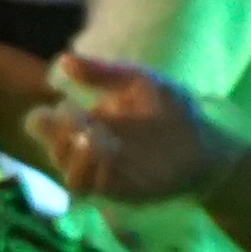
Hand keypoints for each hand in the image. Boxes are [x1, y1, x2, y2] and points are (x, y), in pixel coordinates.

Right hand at [27, 53, 219, 208]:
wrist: (206, 146)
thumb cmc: (174, 112)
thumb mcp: (139, 82)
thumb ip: (103, 73)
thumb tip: (63, 61)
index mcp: (90, 121)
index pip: (51, 124)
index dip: (44, 121)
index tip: (52, 110)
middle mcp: (89, 148)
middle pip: (54, 148)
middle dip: (55, 136)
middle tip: (73, 121)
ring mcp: (101, 172)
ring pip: (67, 171)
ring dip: (71, 155)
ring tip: (90, 137)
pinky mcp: (115, 190)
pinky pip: (89, 187)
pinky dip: (89, 170)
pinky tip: (105, 152)